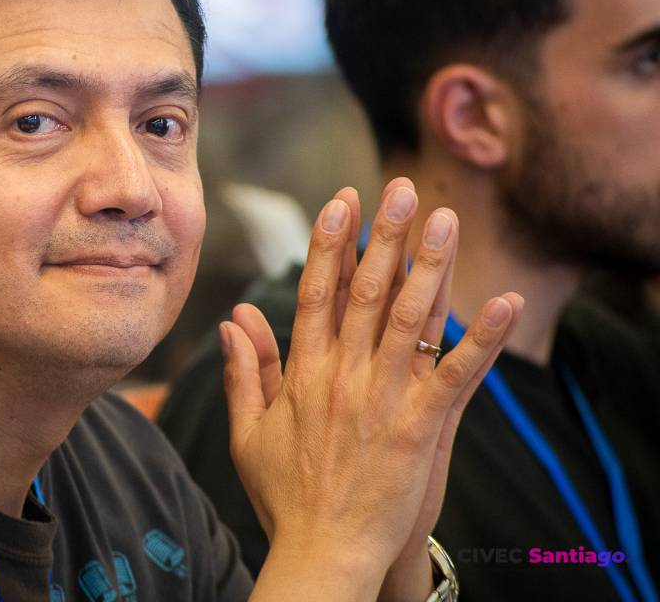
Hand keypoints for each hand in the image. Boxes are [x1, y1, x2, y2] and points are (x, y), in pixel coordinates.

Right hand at [224, 180, 522, 599]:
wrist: (321, 552)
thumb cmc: (284, 495)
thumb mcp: (249, 432)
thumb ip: (246, 371)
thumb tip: (233, 319)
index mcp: (303, 373)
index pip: (317, 292)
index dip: (331, 242)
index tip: (343, 199)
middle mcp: (341, 375)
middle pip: (366, 291)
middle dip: (385, 235)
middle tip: (402, 188)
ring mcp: (381, 398)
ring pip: (409, 318)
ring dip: (431, 265)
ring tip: (446, 218)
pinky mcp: (418, 427)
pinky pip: (454, 373)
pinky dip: (481, 337)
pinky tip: (506, 301)